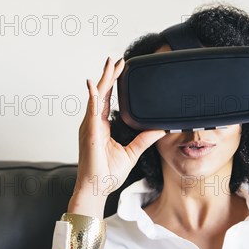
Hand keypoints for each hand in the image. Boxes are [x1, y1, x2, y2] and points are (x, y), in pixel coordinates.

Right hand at [68, 56, 166, 218]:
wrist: (96, 188)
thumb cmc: (106, 175)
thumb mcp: (132, 153)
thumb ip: (144, 139)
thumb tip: (159, 129)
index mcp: (101, 127)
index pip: (106, 100)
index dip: (112, 83)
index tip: (120, 69)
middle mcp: (93, 124)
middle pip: (100, 93)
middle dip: (109, 75)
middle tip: (116, 59)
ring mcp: (89, 127)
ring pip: (96, 97)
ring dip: (103, 80)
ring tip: (110, 65)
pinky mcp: (89, 133)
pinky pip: (91, 111)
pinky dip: (93, 96)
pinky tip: (95, 85)